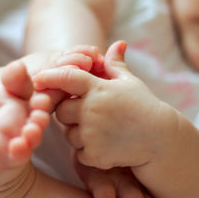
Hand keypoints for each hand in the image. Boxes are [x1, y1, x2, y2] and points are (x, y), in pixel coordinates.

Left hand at [34, 41, 176, 168]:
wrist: (161, 140)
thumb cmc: (144, 107)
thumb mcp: (131, 83)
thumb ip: (116, 65)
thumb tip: (118, 43)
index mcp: (99, 88)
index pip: (67, 77)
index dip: (50, 77)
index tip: (38, 79)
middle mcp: (92, 109)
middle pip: (61, 110)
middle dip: (69, 112)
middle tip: (87, 114)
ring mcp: (92, 133)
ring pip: (68, 134)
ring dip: (79, 134)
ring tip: (102, 131)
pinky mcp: (95, 154)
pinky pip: (79, 153)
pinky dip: (88, 152)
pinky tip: (107, 145)